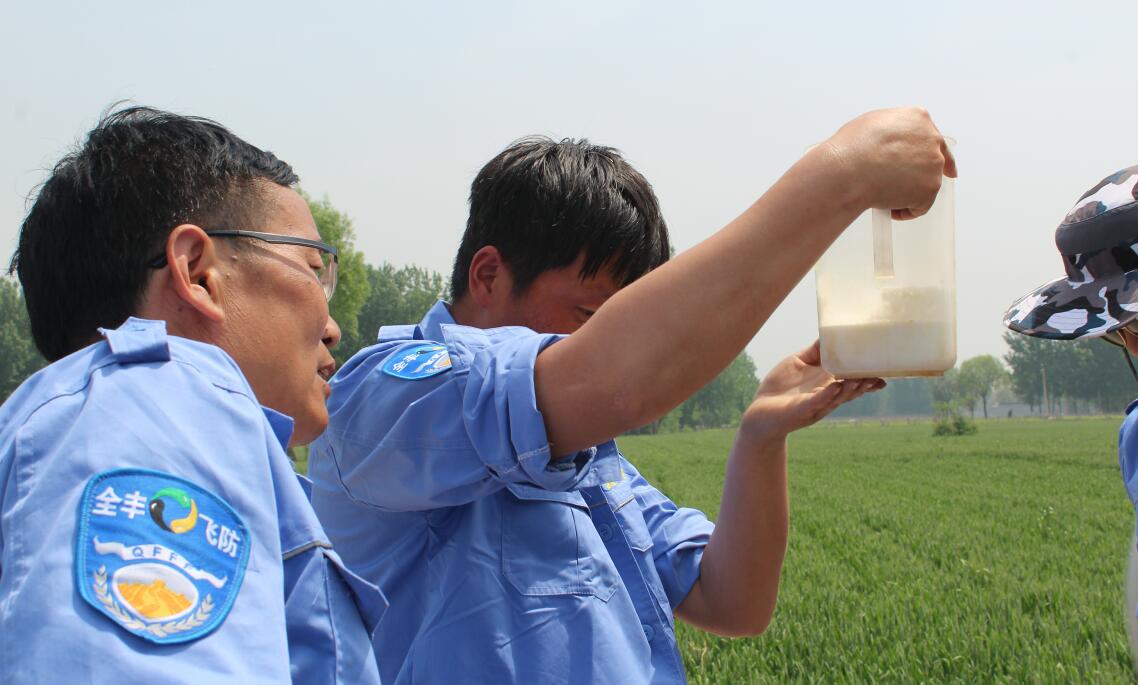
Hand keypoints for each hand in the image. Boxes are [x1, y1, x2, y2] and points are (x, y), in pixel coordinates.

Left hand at [738, 341, 883, 445]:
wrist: (759, 413)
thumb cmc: (780, 388)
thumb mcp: (798, 363)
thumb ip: (815, 351)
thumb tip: (829, 333)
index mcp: (827, 386)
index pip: (852, 382)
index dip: (869, 381)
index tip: (886, 374)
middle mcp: (825, 397)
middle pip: (850, 391)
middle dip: (864, 384)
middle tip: (880, 375)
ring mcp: (814, 404)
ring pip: (837, 397)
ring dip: (849, 388)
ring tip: (863, 379)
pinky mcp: (799, 409)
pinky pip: (815, 401)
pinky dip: (826, 394)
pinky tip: (835, 386)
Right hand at [821, 107, 956, 220]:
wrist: (848, 170)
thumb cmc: (851, 149)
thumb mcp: (872, 124)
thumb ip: (892, 132)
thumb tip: (890, 144)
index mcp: (917, 118)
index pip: (933, 136)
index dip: (933, 152)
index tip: (944, 166)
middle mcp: (931, 139)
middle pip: (935, 160)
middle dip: (924, 174)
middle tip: (909, 188)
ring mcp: (933, 164)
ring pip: (927, 184)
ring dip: (909, 192)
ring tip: (884, 194)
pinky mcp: (930, 188)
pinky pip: (921, 206)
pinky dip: (906, 210)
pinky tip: (888, 206)